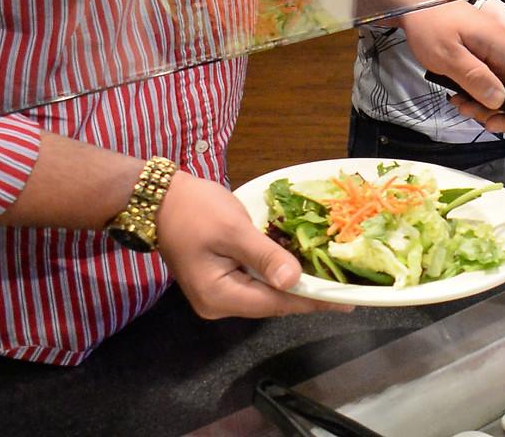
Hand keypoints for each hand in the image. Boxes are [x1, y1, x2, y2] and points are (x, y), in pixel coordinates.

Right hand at [156, 172, 350, 318]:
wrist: (158, 198)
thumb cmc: (195, 210)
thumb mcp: (234, 230)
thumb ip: (265, 257)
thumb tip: (294, 281)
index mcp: (220, 296)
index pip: (276, 303)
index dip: (312, 301)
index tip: (345, 302)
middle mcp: (218, 305)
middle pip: (272, 304)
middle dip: (307, 295)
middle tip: (343, 287)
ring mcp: (217, 295)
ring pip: (265, 295)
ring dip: (294, 285)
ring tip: (328, 279)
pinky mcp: (219, 281)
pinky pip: (255, 283)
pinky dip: (277, 275)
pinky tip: (299, 267)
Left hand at [396, 0, 504, 132]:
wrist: (417, 7)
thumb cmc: (431, 25)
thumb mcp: (448, 54)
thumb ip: (474, 77)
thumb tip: (500, 101)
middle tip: (484, 121)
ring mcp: (497, 59)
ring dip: (490, 109)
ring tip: (463, 107)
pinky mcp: (486, 64)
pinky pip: (493, 87)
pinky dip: (480, 99)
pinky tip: (460, 99)